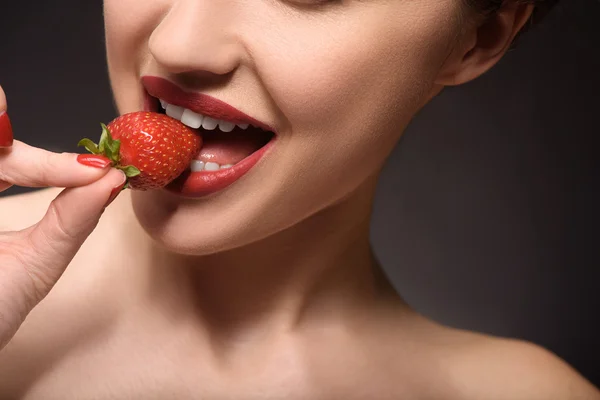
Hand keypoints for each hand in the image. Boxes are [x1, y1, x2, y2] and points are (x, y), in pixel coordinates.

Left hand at [0, 85, 125, 349]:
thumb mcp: (29, 271)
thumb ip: (70, 222)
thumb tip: (110, 183)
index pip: (1, 156)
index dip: (51, 162)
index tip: (99, 171)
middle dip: (43, 157)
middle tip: (92, 167)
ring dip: (32, 158)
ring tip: (76, 168)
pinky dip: (19, 168)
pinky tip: (45, 173)